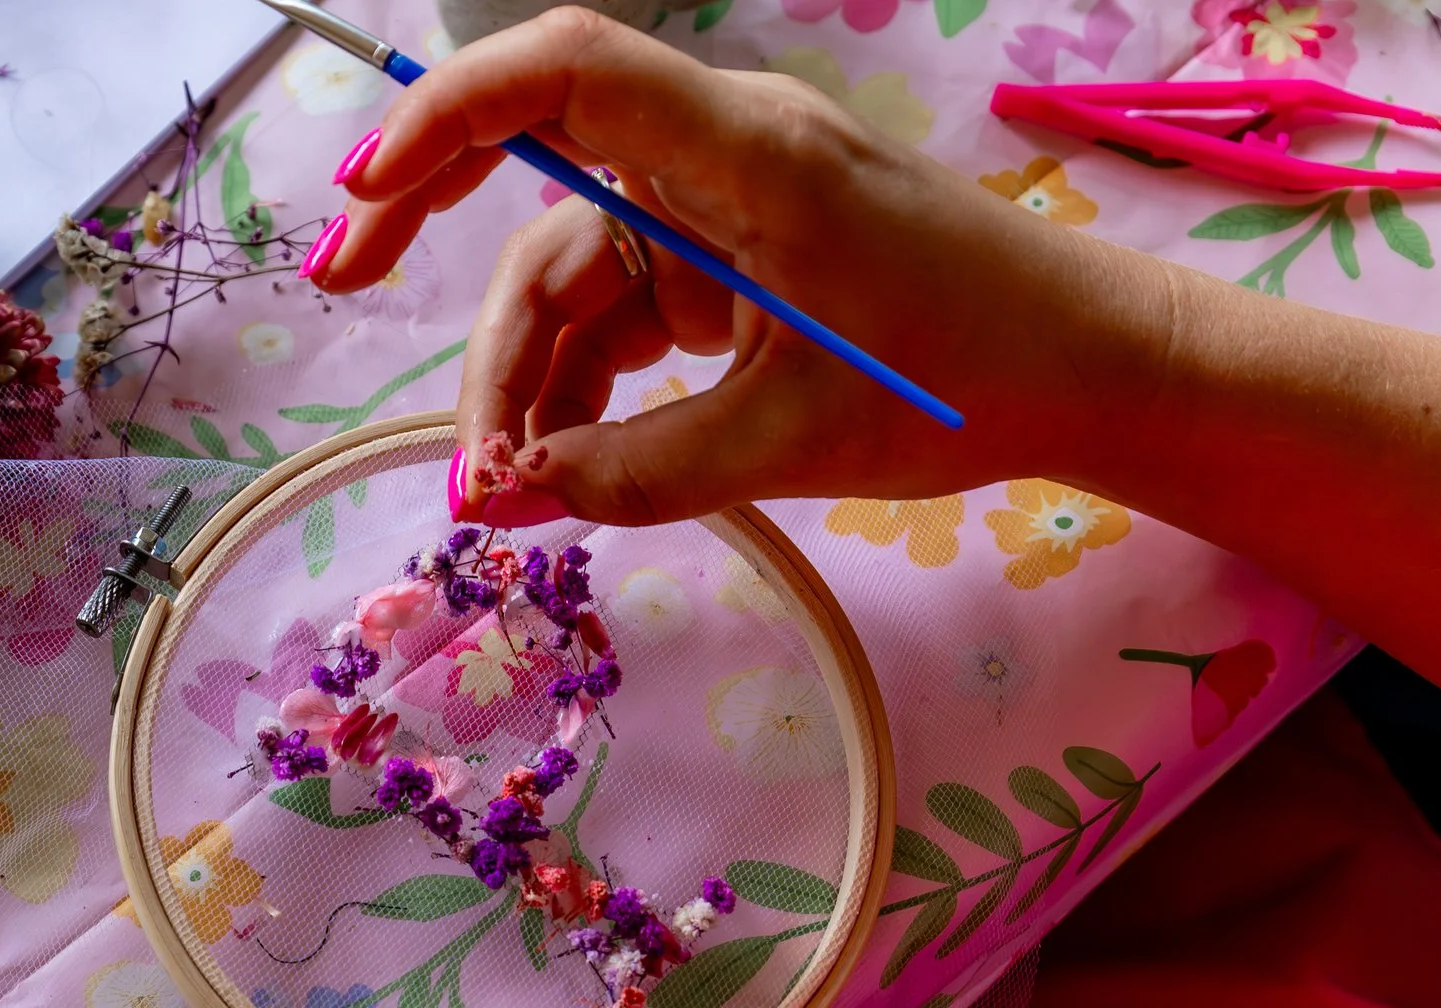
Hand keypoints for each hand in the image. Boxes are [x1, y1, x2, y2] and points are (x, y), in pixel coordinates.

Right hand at [312, 6, 1168, 524]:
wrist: (1092, 369)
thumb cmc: (969, 378)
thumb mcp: (786, 443)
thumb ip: (631, 471)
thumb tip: (496, 500)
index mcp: (743, 155)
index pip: (567, 73)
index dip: (450, 113)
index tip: (368, 192)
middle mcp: (718, 159)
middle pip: (541, 193)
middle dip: (449, 264)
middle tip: (347, 292)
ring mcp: (724, 209)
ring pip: (575, 275)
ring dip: (527, 377)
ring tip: (501, 489)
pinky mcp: (736, 260)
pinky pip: (625, 310)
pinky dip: (585, 383)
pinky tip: (557, 461)